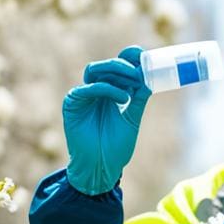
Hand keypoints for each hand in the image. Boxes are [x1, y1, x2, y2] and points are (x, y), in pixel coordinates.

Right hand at [63, 45, 151, 194]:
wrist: (103, 167)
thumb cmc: (116, 145)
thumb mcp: (133, 117)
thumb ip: (139, 97)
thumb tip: (150, 77)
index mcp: (110, 91)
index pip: (117, 66)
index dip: (128, 57)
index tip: (143, 56)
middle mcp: (96, 90)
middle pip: (106, 65)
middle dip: (124, 65)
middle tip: (139, 72)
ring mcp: (83, 96)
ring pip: (95, 70)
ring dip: (115, 71)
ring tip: (133, 82)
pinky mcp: (72, 104)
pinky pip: (87, 89)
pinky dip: (106, 89)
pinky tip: (122, 98)